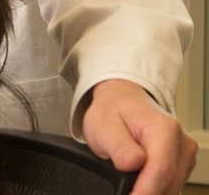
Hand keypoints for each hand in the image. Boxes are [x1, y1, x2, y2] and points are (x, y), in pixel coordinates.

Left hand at [82, 79, 196, 194]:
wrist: (120, 101)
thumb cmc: (112, 111)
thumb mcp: (103, 125)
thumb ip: (119, 146)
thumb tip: (134, 163)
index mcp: (164, 128)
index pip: (161, 170)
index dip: (145, 191)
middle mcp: (181, 142)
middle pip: (169, 183)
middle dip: (146, 192)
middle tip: (123, 190)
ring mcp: (184, 154)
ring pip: (171, 188)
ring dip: (150, 190)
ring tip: (127, 180)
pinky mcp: (182, 165)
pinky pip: (170, 186)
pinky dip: (153, 188)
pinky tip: (138, 181)